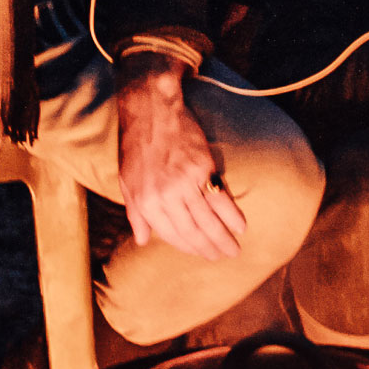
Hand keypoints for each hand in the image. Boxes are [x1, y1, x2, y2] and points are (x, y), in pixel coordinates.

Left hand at [117, 54, 246, 259]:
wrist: (152, 112)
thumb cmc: (136, 147)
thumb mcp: (127, 183)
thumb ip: (135, 214)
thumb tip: (142, 240)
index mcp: (146, 203)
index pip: (171, 234)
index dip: (188, 247)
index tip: (200, 253)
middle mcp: (165, 197)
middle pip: (192, 231)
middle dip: (209, 249)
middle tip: (222, 257)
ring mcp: (185, 184)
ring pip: (208, 220)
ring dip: (223, 238)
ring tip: (234, 250)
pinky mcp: (203, 169)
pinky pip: (221, 199)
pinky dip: (233, 216)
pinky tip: (241, 227)